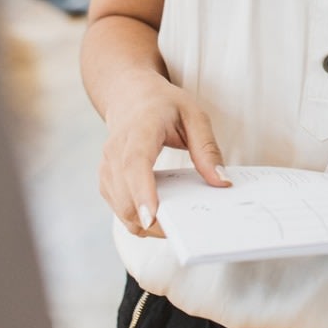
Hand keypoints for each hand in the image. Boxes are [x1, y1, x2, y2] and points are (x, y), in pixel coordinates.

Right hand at [99, 79, 230, 236]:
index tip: (152, 218)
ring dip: (145, 225)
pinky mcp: (106, 180)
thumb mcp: (194, 116)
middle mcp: (116, 151)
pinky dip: (137, 219)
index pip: (135, 165)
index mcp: (139, 130)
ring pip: (120, 208)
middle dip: (151, 221)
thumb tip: (221, 181)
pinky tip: (159, 216)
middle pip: (125, 195)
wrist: (130, 95)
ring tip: (175, 227)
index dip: (142, 193)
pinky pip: (118, 208)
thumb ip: (207, 149)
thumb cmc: (164, 105)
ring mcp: (106, 167)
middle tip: (183, 232)